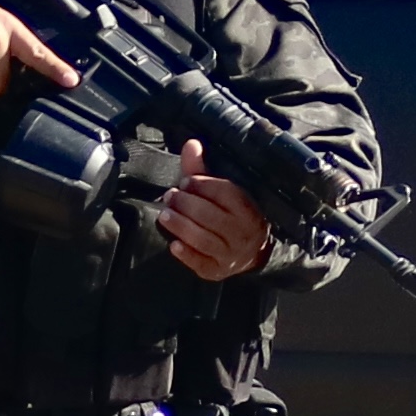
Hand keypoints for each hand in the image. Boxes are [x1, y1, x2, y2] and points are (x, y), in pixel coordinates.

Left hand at [155, 141, 272, 281]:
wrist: (251, 252)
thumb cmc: (229, 215)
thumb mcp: (221, 192)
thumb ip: (202, 170)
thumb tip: (191, 144)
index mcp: (247, 209)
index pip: (225, 194)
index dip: (202, 185)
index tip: (186, 180)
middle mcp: (242, 232)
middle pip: (211, 216)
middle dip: (186, 204)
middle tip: (169, 196)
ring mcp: (231, 255)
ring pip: (204, 240)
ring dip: (181, 226)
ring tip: (164, 214)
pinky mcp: (217, 272)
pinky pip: (201, 263)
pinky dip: (186, 254)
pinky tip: (173, 244)